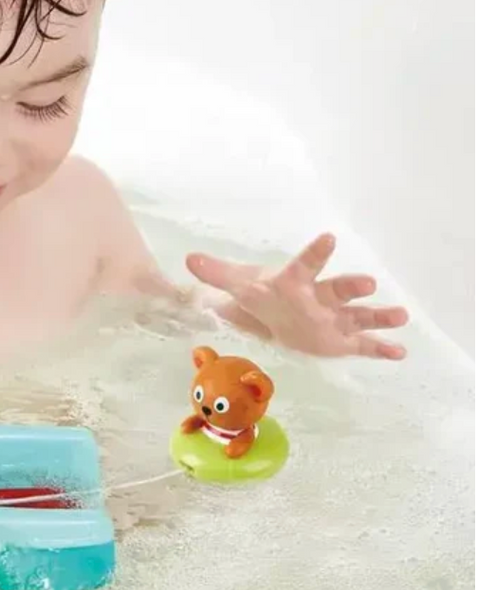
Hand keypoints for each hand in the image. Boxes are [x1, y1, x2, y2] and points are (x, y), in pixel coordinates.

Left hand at [186, 233, 407, 359]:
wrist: (272, 315)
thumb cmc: (259, 295)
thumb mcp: (238, 286)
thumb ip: (216, 273)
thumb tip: (189, 258)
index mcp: (295, 281)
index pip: (306, 263)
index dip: (316, 252)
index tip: (329, 237)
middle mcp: (320, 296)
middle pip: (338, 288)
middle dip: (352, 285)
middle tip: (368, 282)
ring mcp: (334, 318)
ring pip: (359, 315)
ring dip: (379, 314)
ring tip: (400, 314)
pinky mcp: (341, 340)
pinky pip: (364, 344)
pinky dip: (381, 348)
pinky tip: (400, 351)